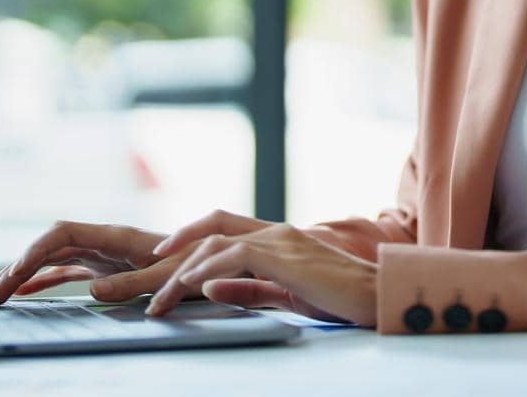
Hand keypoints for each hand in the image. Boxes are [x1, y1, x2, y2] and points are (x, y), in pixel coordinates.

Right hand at [0, 213, 266, 306]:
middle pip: (49, 248)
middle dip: (16, 268)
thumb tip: (93, 292)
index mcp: (117, 236)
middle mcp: (106, 240)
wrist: (225, 259)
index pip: (62, 235)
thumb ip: (134, 283)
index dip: (33, 252)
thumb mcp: (171, 277)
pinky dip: (42, 281)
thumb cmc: (203, 264)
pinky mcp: (110, 267)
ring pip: (53, 260)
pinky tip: (23, 293)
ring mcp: (105, 253)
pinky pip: (67, 272)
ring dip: (22, 275)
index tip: (10, 278)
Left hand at [145, 215, 376, 326]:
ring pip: (216, 243)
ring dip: (182, 272)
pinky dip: (208, 269)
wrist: (379, 295)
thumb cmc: (341, 297)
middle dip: (175, 253)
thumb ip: (249, 289)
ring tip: (159, 298)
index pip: (223, 228)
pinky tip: (189, 286)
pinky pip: (236, 255)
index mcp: (277, 237)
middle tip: (147, 283)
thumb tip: (209, 288)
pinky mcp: (285, 256)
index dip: (189, 239)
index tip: (162, 261)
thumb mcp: (286, 294)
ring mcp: (280, 239)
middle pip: (212, 227)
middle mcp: (275, 231)